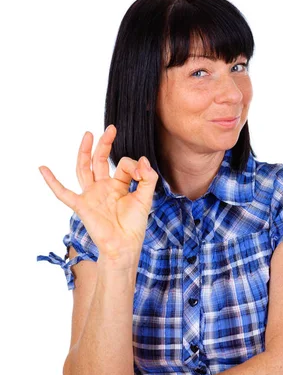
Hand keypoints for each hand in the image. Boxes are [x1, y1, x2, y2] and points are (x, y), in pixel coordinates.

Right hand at [38, 125, 158, 258]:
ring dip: (84, 152)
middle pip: (99, 161)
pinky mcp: (81, 206)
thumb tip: (143, 160)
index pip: (124, 165)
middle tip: (110, 128)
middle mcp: (102, 188)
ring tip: (88, 134)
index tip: (142, 173)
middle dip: (104, 144)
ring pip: (83, 169)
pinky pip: (63, 193)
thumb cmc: (134, 226)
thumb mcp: (146, 198)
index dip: (134, 166)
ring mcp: (90, 195)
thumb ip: (148, 178)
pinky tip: (43, 169)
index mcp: (118, 186)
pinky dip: (52, 182)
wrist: (124, 246)